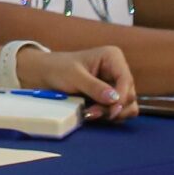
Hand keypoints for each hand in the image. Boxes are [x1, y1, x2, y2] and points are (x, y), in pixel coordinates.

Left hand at [13, 44, 136, 121]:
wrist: (44, 75)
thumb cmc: (58, 69)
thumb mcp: (74, 76)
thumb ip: (94, 87)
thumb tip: (115, 99)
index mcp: (112, 58)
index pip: (126, 79)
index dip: (122, 96)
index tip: (111, 109)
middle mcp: (118, 71)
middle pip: (130, 96)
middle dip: (113, 107)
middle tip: (92, 112)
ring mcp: (116, 86)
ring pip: (127, 106)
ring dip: (111, 114)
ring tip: (91, 113)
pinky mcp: (111, 98)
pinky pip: (119, 112)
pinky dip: (108, 116)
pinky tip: (93, 113)